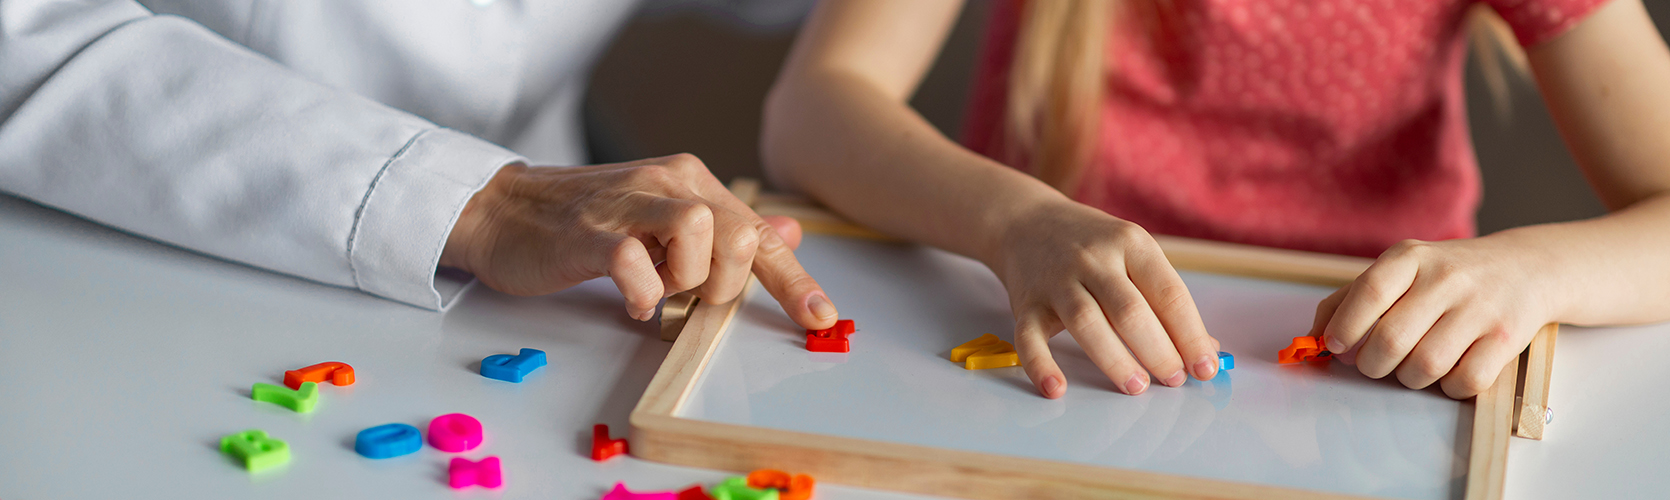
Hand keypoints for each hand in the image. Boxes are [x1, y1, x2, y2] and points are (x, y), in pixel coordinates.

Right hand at [440, 154, 838, 329]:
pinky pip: (636, 265)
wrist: (502, 210)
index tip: (821, 319)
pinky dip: (642, 294)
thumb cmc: (586, 222)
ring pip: (700, 236)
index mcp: (691, 181)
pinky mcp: (588, 235)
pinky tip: (630, 299)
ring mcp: (627, 206)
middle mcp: (667, 183)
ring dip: (686, 282)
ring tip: (656, 288)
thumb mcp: (664, 219)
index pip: (760, 233)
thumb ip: (728, 227)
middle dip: (727, 283)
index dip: (795, 282)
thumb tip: (790, 234)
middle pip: (741, 235)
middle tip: (688, 293)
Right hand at [990, 200, 1220, 397]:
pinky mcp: (1027, 303)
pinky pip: (1030, 338)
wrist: (1026, 221)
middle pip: (1130, 311)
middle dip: (1159, 352)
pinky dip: (1041, 366)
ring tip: (1137, 387)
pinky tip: (1056, 389)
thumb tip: (1204, 351)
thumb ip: (1164, 299)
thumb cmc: (1091, 245)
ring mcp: (1057, 280)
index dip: (1191, 335)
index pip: (1169, 293)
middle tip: (1173, 380)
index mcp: (1131, 243)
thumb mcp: (1133, 255)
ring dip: (1115, 360)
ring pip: (1087, 323)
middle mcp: (1093, 258)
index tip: (1205, 368)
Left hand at [1310, 237, 1556, 398]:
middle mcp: (1447, 278)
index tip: (1337, 346)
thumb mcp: (1398, 271)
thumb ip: (1349, 300)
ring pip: (1425, 366)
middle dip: (1373, 364)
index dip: (1346, 327)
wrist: (1525, 267)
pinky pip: (1464, 382)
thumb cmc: (1445, 276)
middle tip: (1374, 363)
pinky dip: (1447, 387)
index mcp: (1411, 258)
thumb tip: (1311, 339)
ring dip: (1408, 378)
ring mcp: (1480, 308)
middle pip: (1392, 340)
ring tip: (1411, 364)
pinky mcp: (1507, 339)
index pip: (1369, 293)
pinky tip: (1447, 370)